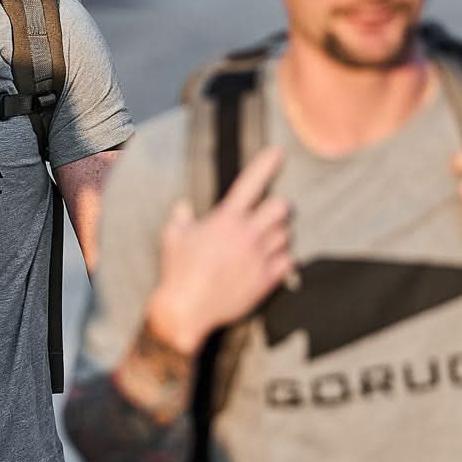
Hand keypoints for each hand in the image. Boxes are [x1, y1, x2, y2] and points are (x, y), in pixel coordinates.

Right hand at [147, 146, 292, 353]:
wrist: (187, 309)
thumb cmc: (177, 272)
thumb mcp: (172, 238)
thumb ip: (180, 218)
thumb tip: (183, 207)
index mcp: (225, 220)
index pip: (250, 183)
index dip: (266, 164)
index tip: (278, 152)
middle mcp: (246, 235)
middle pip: (282, 207)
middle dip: (279, 208)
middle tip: (271, 215)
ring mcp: (259, 257)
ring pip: (287, 234)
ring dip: (279, 235)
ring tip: (266, 242)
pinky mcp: (267, 279)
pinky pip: (289, 260)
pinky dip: (283, 259)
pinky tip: (269, 262)